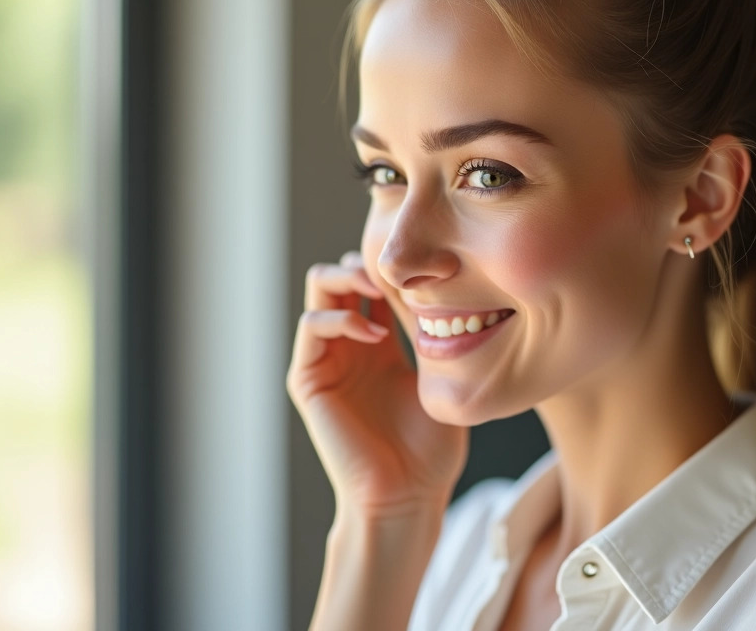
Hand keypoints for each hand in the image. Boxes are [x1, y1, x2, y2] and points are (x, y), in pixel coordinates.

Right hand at [287, 250, 468, 514]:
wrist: (407, 496)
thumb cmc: (431, 449)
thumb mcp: (438, 376)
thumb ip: (432, 332)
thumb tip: (448, 282)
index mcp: (379, 343)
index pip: (374, 281)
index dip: (394, 264)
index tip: (428, 258)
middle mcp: (348, 345)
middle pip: (341, 273)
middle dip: (365, 260)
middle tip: (397, 266)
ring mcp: (326, 360)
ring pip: (319, 287)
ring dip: (347, 276)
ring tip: (380, 285)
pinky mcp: (308, 379)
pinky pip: (311, 327)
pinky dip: (341, 317)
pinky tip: (375, 332)